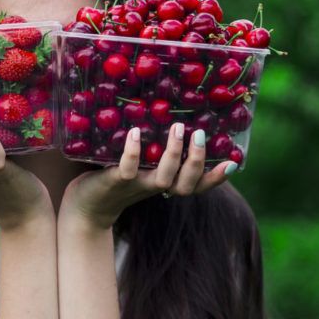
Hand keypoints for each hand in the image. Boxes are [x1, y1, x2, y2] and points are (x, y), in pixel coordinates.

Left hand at [59, 122, 236, 230]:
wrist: (85, 206)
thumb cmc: (116, 177)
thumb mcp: (139, 163)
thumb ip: (154, 147)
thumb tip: (169, 113)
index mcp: (165, 183)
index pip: (197, 185)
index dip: (216, 178)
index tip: (233, 162)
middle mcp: (155, 187)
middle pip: (186, 184)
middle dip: (197, 161)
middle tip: (199, 135)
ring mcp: (136, 186)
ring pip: (163, 178)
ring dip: (173, 154)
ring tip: (177, 128)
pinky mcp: (115, 182)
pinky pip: (127, 170)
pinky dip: (133, 152)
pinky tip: (136, 133)